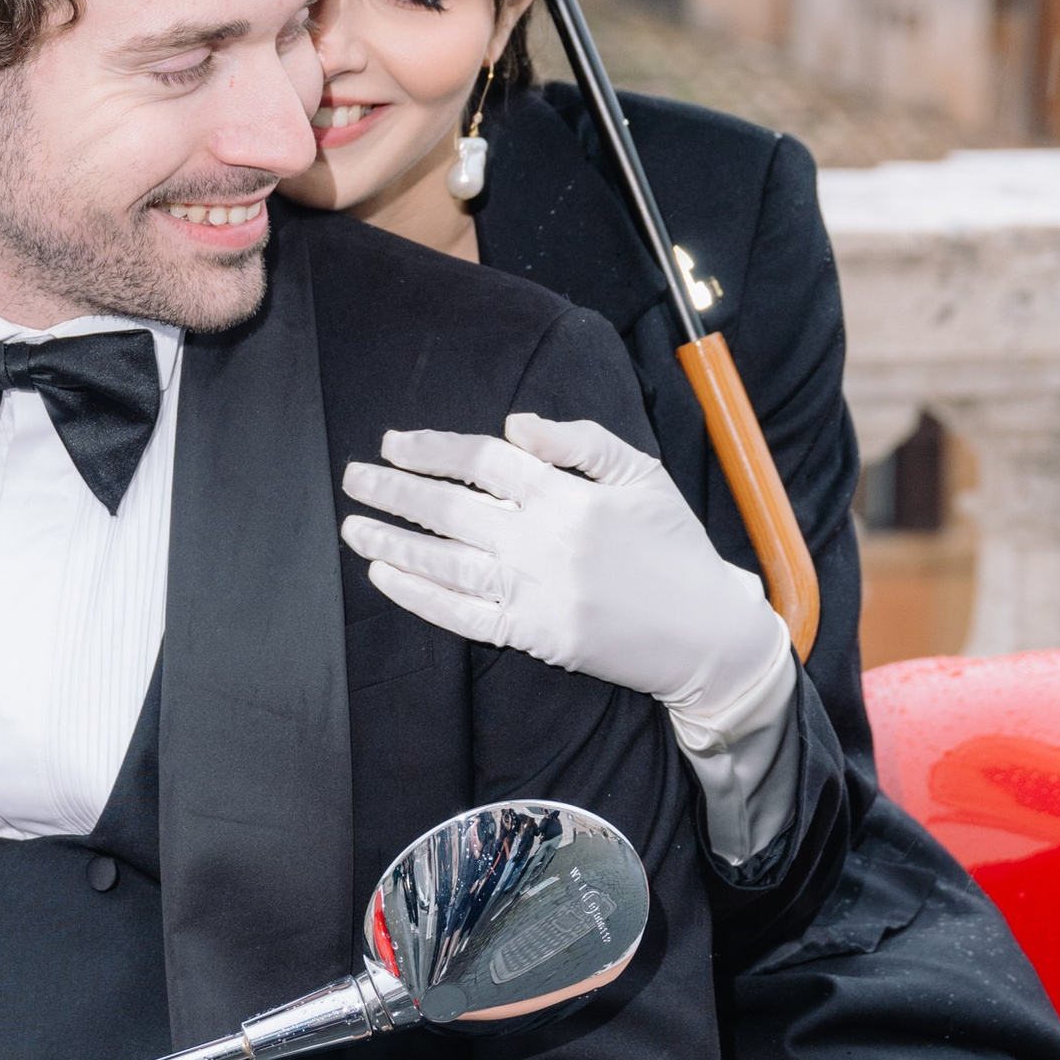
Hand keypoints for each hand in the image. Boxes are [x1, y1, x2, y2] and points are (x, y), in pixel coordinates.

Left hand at [342, 407, 790, 736]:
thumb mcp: (641, 474)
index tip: (395, 445)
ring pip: (445, 562)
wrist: (706, 633)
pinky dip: (419, 596)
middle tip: (354, 478)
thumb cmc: (673, 546)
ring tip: (355, 526)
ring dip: (392, 542)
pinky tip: (386, 576)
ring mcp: (535, 592)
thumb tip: (515, 424)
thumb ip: (578, 441)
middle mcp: (544, 542)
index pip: (483, 461)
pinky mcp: (533, 635)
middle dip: (394, 491)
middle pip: (451, 509)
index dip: (433, 449)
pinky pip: (461, 614)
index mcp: (568, 496)